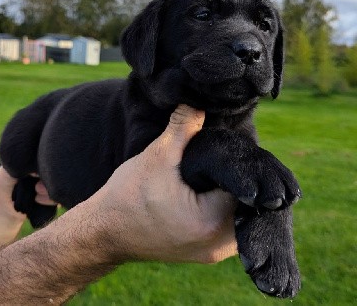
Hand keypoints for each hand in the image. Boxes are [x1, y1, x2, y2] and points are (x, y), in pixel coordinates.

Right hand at [92, 104, 236, 263]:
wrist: (105, 231)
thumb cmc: (128, 197)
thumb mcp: (156, 157)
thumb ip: (182, 127)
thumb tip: (198, 102)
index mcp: (210, 221)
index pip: (248, 186)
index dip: (242, 164)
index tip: (231, 150)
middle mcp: (217, 244)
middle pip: (252, 206)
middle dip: (243, 181)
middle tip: (229, 161)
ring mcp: (212, 253)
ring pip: (243, 220)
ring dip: (238, 198)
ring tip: (223, 176)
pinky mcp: (205, 254)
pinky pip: (230, 230)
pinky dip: (229, 211)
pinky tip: (217, 194)